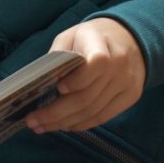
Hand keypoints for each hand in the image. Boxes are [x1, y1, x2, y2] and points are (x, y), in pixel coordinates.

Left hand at [27, 19, 146, 132]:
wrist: (130, 39)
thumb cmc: (91, 37)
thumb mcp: (71, 36)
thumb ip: (58, 55)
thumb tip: (45, 82)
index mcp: (102, 44)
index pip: (96, 63)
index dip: (77, 80)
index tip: (58, 88)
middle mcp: (119, 65)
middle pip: (87, 96)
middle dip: (56, 112)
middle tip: (32, 121)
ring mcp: (127, 84)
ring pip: (93, 112)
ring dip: (65, 123)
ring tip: (42, 126)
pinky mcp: (131, 97)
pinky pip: (103, 117)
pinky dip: (81, 124)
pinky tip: (64, 125)